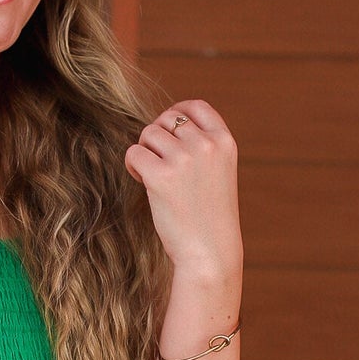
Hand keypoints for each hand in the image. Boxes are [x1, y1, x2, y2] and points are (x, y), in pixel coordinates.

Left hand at [124, 98, 241, 276]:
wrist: (210, 252)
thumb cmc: (210, 217)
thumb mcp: (219, 173)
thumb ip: (201, 147)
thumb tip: (166, 123)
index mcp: (225, 142)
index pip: (196, 107)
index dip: (177, 111)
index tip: (167, 127)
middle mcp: (206, 145)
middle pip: (166, 120)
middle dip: (157, 139)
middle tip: (159, 164)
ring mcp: (184, 158)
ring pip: (148, 134)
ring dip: (145, 152)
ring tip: (153, 177)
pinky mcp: (161, 175)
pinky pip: (134, 153)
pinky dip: (133, 166)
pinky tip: (142, 182)